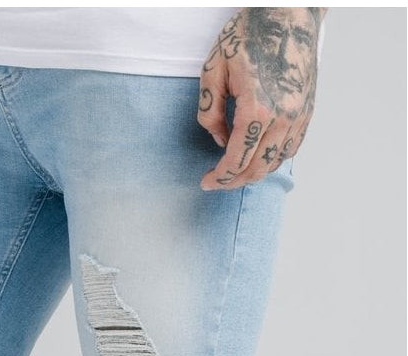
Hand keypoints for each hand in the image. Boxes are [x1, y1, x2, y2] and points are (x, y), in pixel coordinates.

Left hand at [197, 8, 323, 190]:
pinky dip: (272, 159)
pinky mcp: (307, 112)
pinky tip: (257, 154)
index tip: (206, 183)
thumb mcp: (214, 69)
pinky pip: (290, 149)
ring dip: (253, 172)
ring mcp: (298, 117)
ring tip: (235, 169)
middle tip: (217, 180)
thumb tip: (219, 140)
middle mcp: (282, 119)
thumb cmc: (250, 35)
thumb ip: (211, 111)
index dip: (219, 178)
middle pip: (257, 169)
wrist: (288, 14)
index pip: (236, 161)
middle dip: (234, 181)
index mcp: (257, 109)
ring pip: (275, 163)